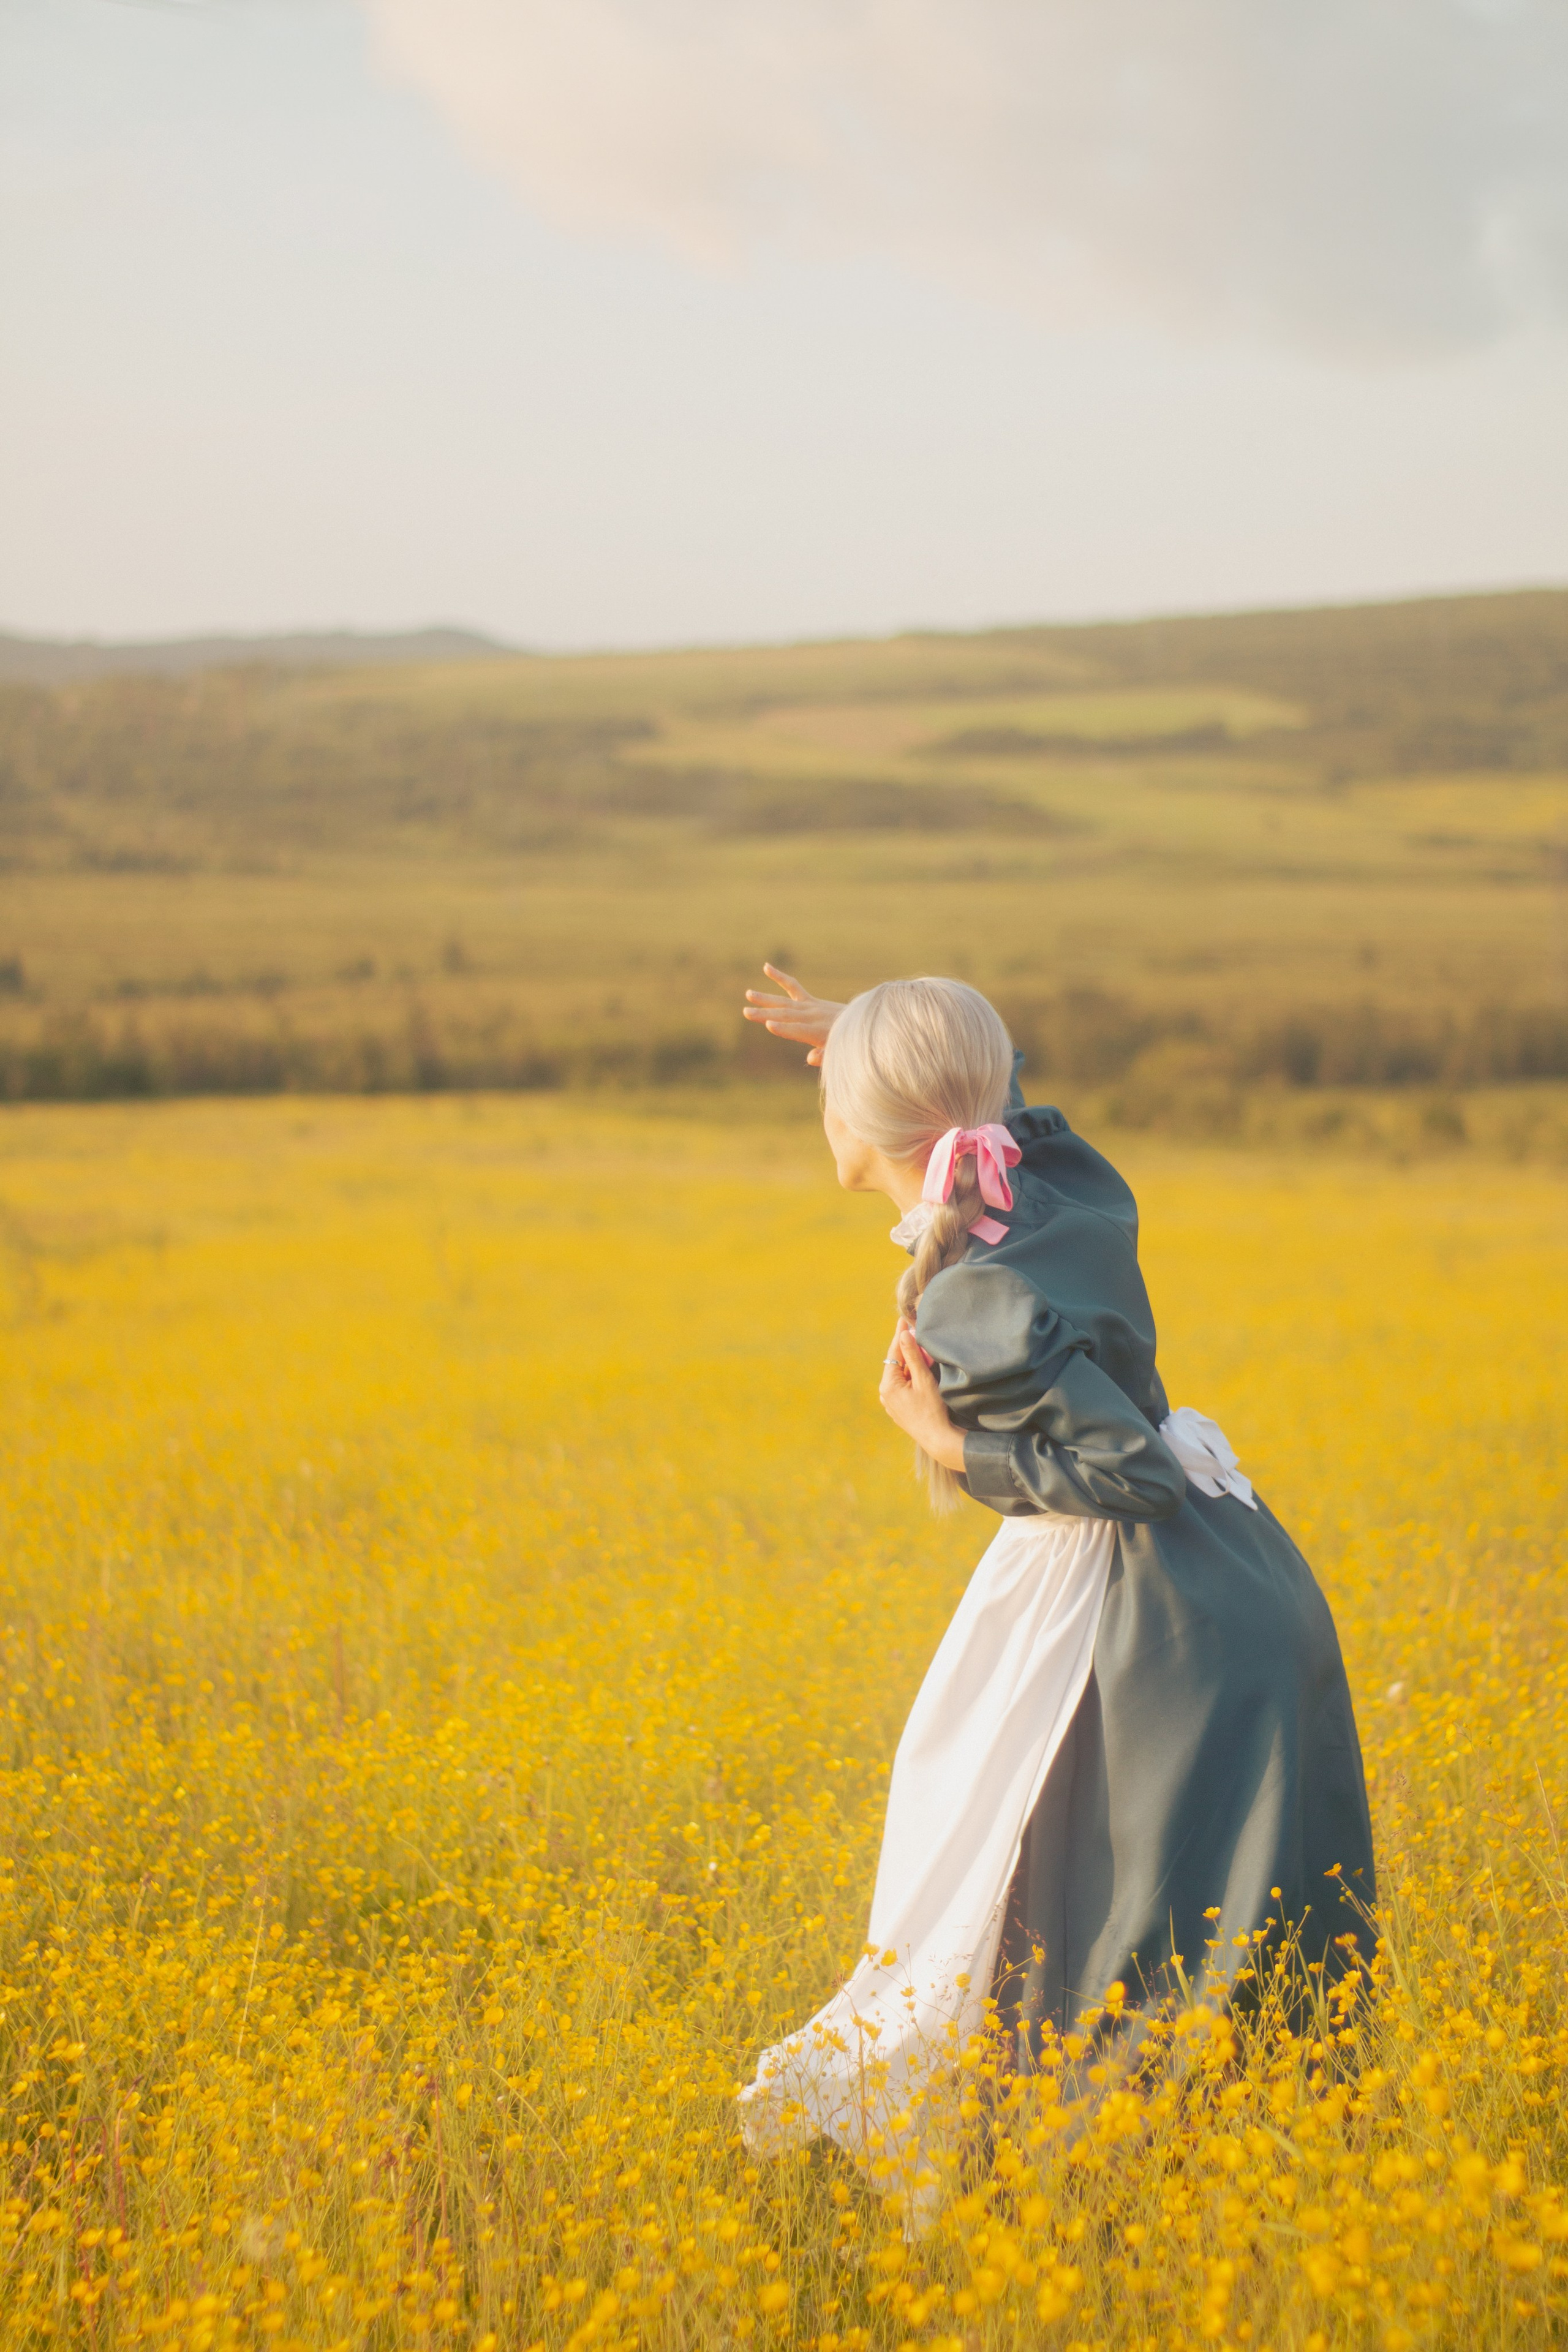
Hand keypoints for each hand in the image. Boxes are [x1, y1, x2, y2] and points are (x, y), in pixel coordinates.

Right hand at [741, 964, 844, 1065]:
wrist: (859, 1024)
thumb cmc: (845, 1044)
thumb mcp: (838, 1053)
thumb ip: (825, 1056)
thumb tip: (811, 1058)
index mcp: (818, 1032)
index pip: (798, 1030)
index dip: (784, 1028)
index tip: (769, 1024)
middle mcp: (812, 1016)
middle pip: (786, 1015)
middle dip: (765, 1013)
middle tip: (746, 1012)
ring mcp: (810, 1006)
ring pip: (785, 1002)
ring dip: (766, 999)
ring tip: (749, 994)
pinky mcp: (809, 1000)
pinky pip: (792, 986)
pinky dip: (780, 977)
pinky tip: (766, 967)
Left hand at [878, 1320, 966, 1471]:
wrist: (937, 1438)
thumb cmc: (932, 1409)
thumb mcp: (923, 1380)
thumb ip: (913, 1356)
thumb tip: (904, 1335)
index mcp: (888, 1385)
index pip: (894, 1353)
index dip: (900, 1336)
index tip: (903, 1320)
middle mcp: (885, 1394)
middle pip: (896, 1364)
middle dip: (907, 1350)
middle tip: (916, 1333)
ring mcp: (891, 1402)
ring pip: (900, 1376)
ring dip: (910, 1364)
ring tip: (922, 1352)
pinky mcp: (898, 1408)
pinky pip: (902, 1386)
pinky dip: (910, 1377)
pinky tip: (920, 1372)